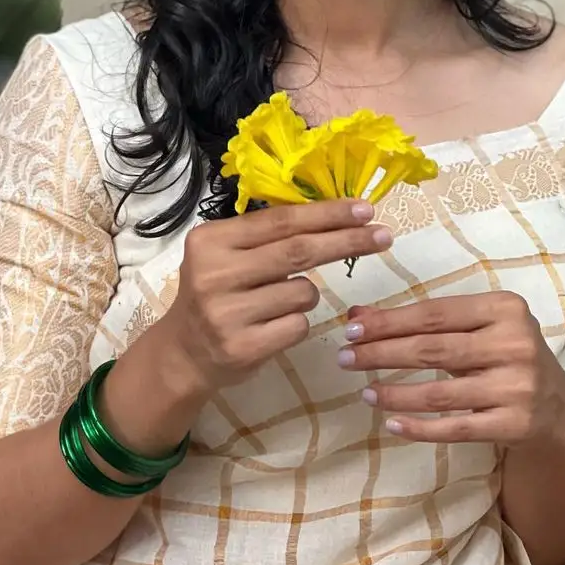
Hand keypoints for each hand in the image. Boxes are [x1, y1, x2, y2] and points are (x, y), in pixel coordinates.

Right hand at [154, 200, 392, 396]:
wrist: (183, 354)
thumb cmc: (216, 296)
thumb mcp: (226, 256)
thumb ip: (266, 237)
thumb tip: (337, 214)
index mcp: (210, 241)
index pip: (281, 221)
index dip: (327, 214)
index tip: (365, 210)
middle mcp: (214, 274)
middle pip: (299, 251)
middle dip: (346, 241)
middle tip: (382, 236)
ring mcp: (227, 313)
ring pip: (304, 292)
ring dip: (308, 295)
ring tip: (279, 303)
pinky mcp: (242, 347)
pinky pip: (298, 326)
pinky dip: (297, 323)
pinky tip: (271, 328)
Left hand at [338, 293, 564, 445]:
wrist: (554, 410)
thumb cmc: (503, 359)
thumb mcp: (472, 331)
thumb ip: (420, 322)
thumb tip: (357, 315)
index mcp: (505, 309)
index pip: (435, 314)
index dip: (389, 322)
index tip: (351, 328)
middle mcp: (516, 345)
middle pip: (433, 350)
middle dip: (382, 354)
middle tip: (345, 358)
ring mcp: (518, 387)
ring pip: (440, 394)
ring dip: (396, 394)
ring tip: (365, 393)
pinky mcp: (515, 424)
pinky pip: (456, 428)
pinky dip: (420, 428)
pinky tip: (392, 423)